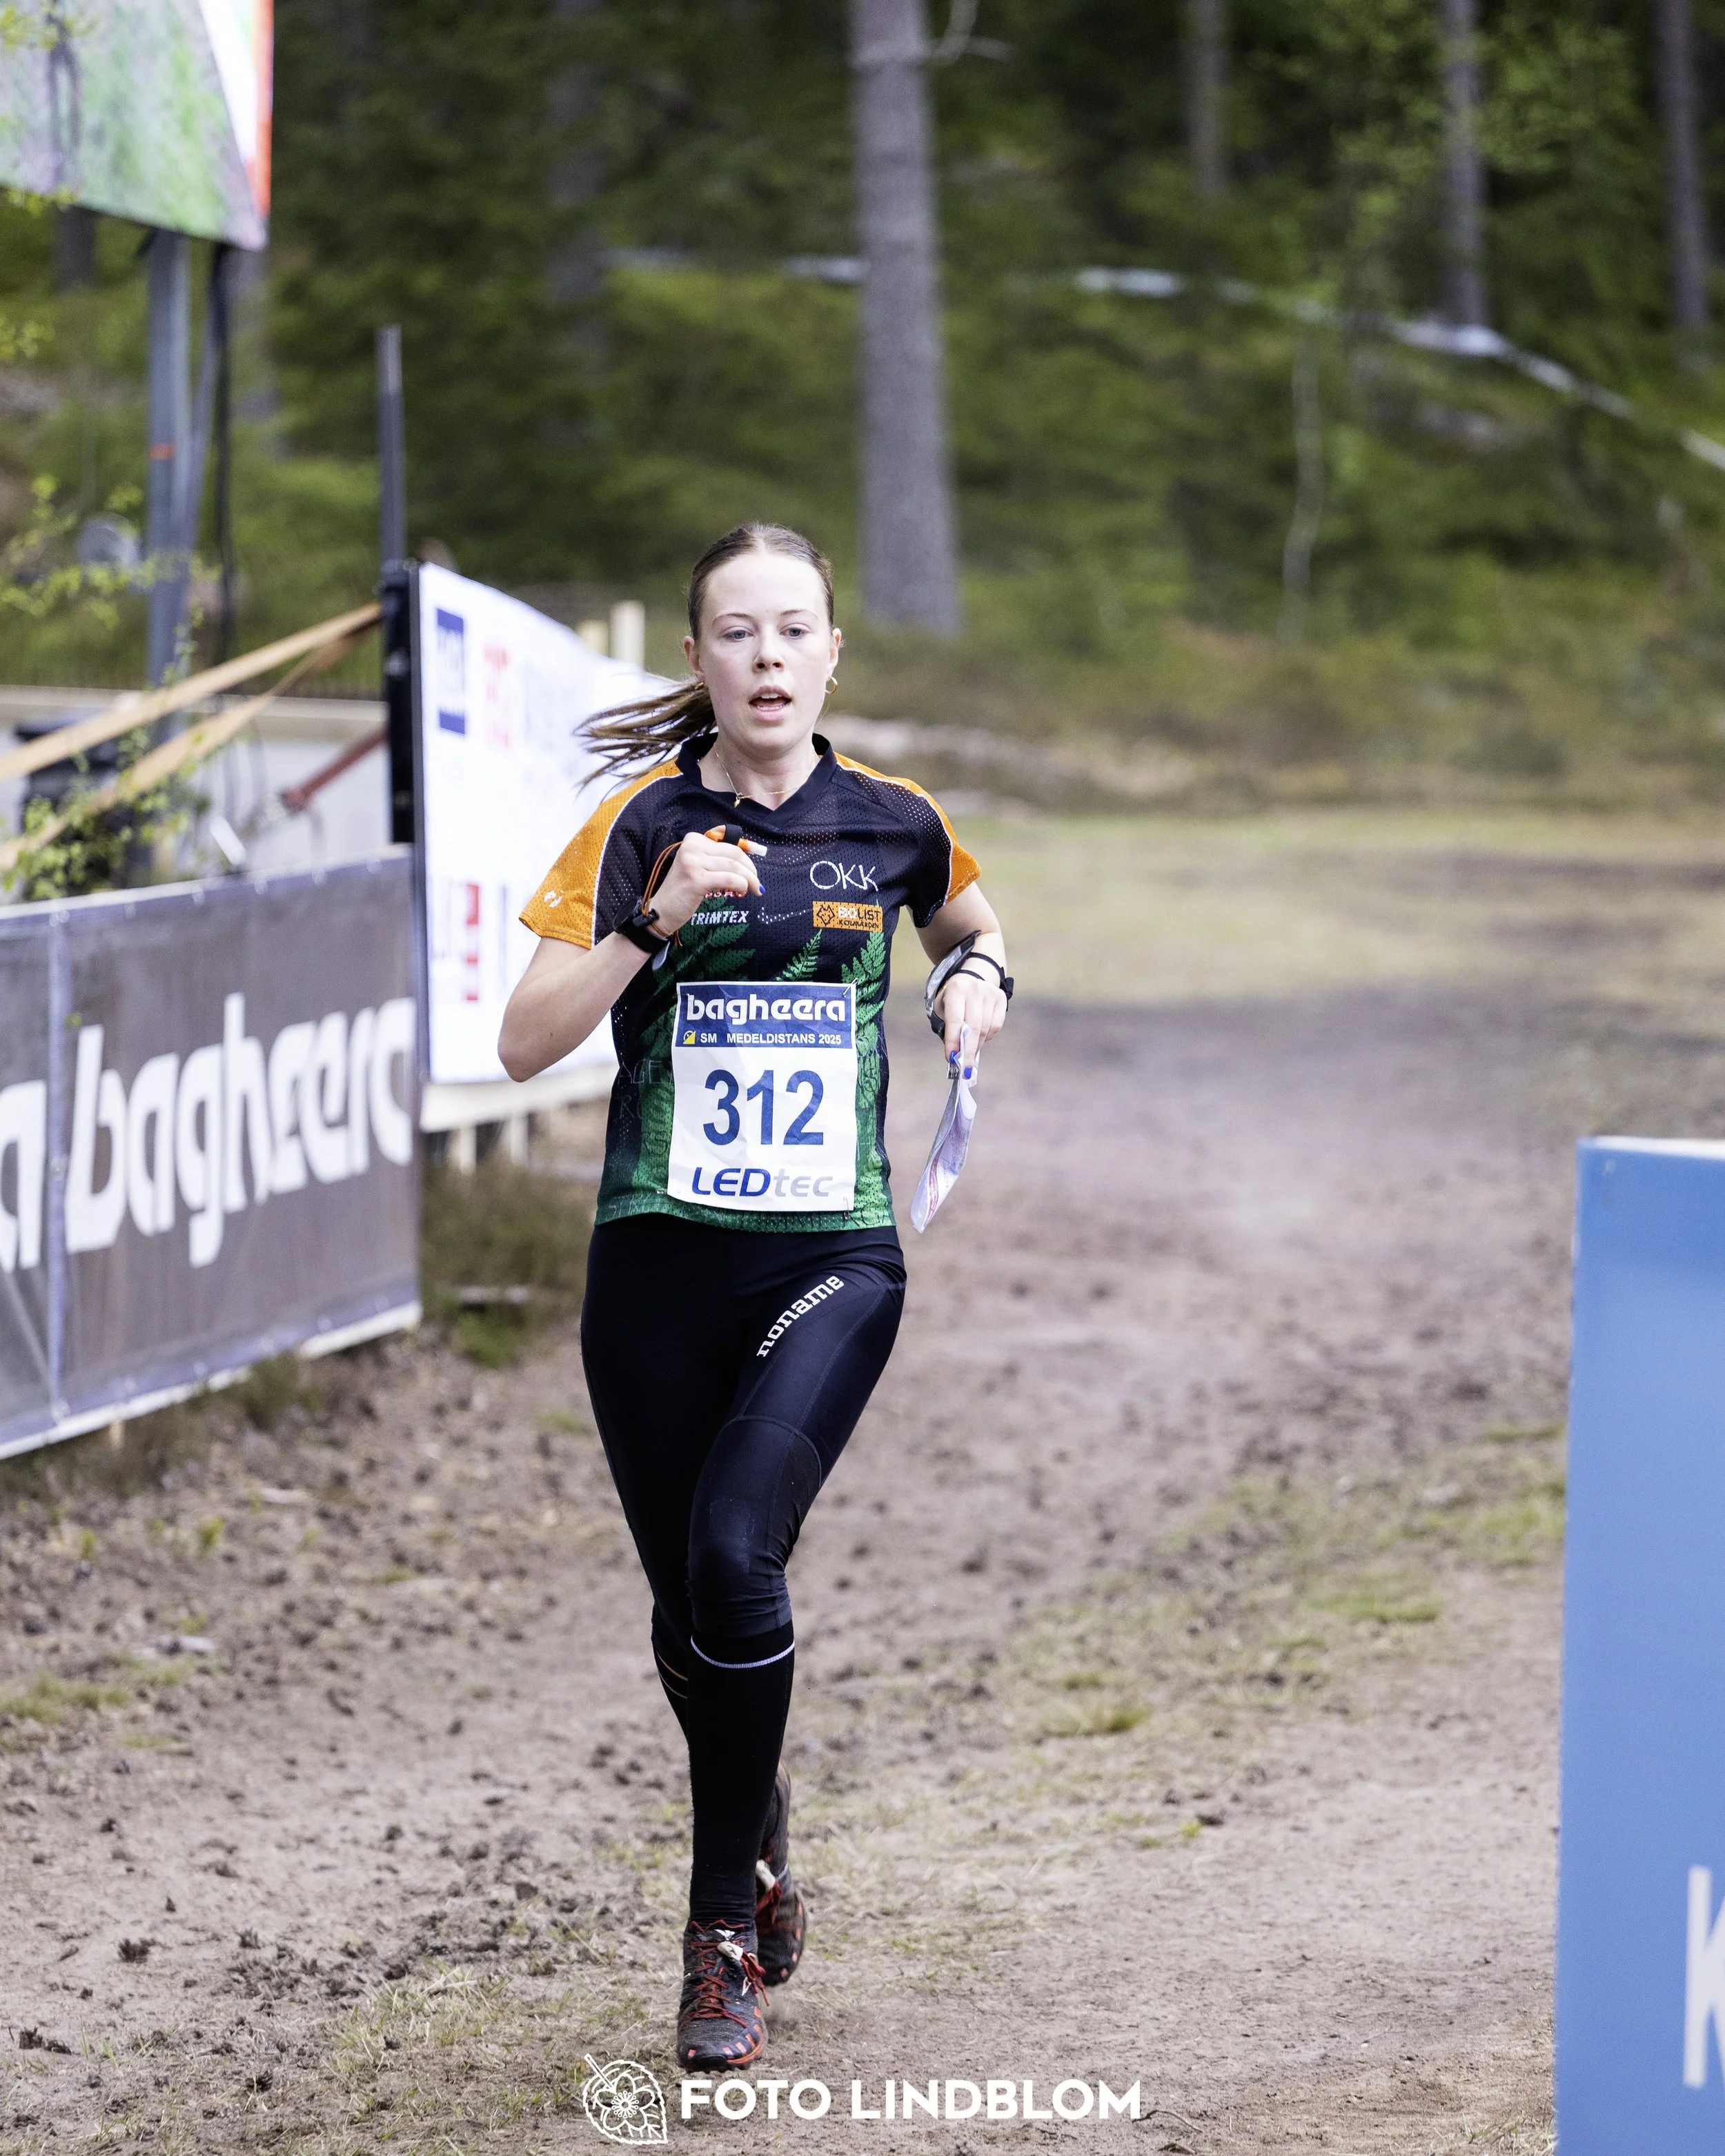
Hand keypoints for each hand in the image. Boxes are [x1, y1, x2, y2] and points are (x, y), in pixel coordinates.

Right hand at [646, 833, 761, 932]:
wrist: (662, 910)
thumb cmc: (683, 889)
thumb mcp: (698, 866)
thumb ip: (716, 857)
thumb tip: (748, 857)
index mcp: (693, 839)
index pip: (730, 844)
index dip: (747, 856)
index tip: (754, 869)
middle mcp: (692, 846)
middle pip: (734, 854)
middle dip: (751, 869)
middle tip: (758, 883)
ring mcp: (692, 862)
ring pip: (734, 867)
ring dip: (750, 880)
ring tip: (755, 890)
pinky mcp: (696, 879)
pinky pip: (729, 879)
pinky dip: (741, 885)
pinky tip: (742, 892)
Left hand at [933, 965, 1006, 1076]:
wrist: (971, 977)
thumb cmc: (952, 999)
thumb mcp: (942, 1008)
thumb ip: (947, 1029)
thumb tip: (956, 1055)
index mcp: (955, 990)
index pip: (955, 1020)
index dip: (953, 1041)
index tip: (951, 1059)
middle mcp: (974, 989)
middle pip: (973, 1028)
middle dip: (967, 1051)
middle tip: (964, 1068)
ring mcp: (990, 993)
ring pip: (985, 1029)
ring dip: (976, 1046)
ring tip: (969, 1053)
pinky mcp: (1001, 998)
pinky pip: (996, 1026)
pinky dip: (987, 1037)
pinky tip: (980, 1038)